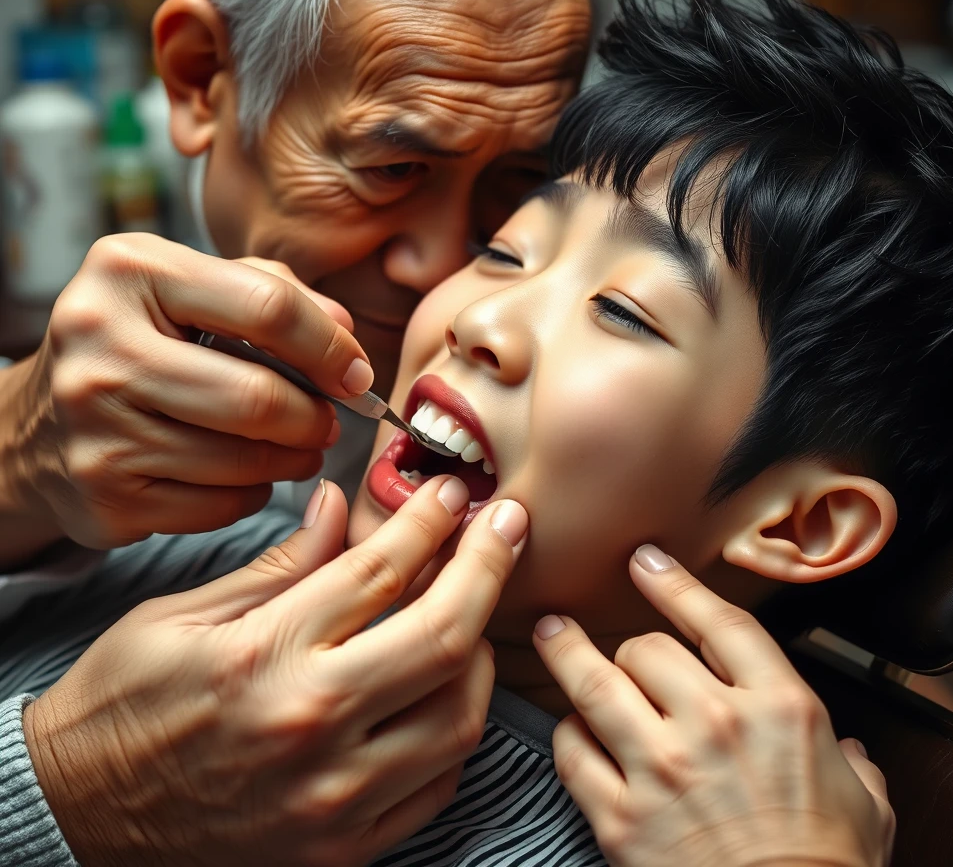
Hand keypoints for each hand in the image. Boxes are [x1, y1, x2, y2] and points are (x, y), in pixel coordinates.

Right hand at [1, 233, 371, 559]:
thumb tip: (345, 333)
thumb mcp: (191, 288)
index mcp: (130, 271)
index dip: (330, 347)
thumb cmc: (138, 342)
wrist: (40, 421)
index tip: (355, 373)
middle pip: (258, 397)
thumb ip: (273, 291)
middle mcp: (100, 346)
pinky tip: (247, 474)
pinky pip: (220, 505)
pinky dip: (253, 493)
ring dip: (293, 459)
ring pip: (244, 460)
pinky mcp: (103, 497)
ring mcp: (94, 428)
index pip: (267, 308)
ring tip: (300, 447)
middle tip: (330, 422)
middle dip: (315, 417)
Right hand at [23, 475, 529, 865]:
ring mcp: (332, 798)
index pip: (380, 571)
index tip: (451, 492)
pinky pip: (437, 784)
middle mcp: (308, 726)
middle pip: (443, 634)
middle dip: (489, 565)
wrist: (73, 818)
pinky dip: (457, 728)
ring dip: (482, 649)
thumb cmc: (120, 704)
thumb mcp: (182, 615)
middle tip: (507, 524)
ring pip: (460, 714)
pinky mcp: (341, 849)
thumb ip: (279, 564)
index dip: (429, 521)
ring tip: (473, 609)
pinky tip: (448, 689)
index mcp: (262, 656)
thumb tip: (341, 506)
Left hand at [534, 547, 894, 866]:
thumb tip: (848, 754)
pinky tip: (571, 731)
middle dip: (632, 645)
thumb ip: (853, 765)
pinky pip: (574, 755)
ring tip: (550, 633)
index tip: (646, 562)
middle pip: (646, 648)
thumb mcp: (867, 807)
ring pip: (596, 685)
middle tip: (621, 647)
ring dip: (566, 653)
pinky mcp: (622, 820)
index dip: (675, 583)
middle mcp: (715, 725)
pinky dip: (568, 736)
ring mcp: (662, 770)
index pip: (717, 621)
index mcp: (780, 708)